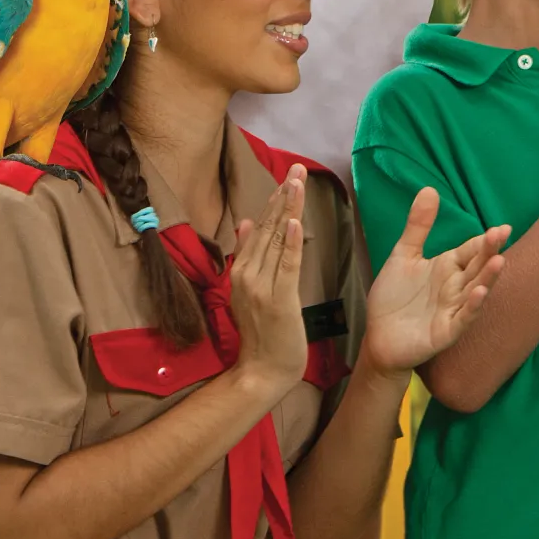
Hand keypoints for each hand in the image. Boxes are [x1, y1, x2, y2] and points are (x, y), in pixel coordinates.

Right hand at [229, 166, 309, 392]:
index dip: (274, 201)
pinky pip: (287, 266)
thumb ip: (248, 254)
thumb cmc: (263, 332)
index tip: (287, 176)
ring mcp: (261, 287)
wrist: (262, 370)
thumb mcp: (252, 288)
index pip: (259, 228)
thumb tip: (244, 221)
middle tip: (297, 168)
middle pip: (267, 228)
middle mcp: (247, 274)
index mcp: (241, 270)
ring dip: (287, 210)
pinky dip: (291, 243)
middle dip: (283, 197)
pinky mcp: (279, 299)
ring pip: (276, 241)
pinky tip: (295, 222)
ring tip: (296, 183)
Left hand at [364, 187, 507, 377]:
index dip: (485, 240)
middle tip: (502, 235)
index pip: (471, 250)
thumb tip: (430, 189)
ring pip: (475, 290)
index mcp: (448, 267)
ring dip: (488, 277)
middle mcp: (456, 286)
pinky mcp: (446, 331)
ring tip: (500, 261)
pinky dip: (472, 306)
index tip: (502, 228)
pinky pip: (462, 318)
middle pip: (477, 267)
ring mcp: (453, 309)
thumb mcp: (404, 255)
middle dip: (489, 252)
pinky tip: (479, 292)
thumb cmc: (394, 297)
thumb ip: (418, 226)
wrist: (378, 336)